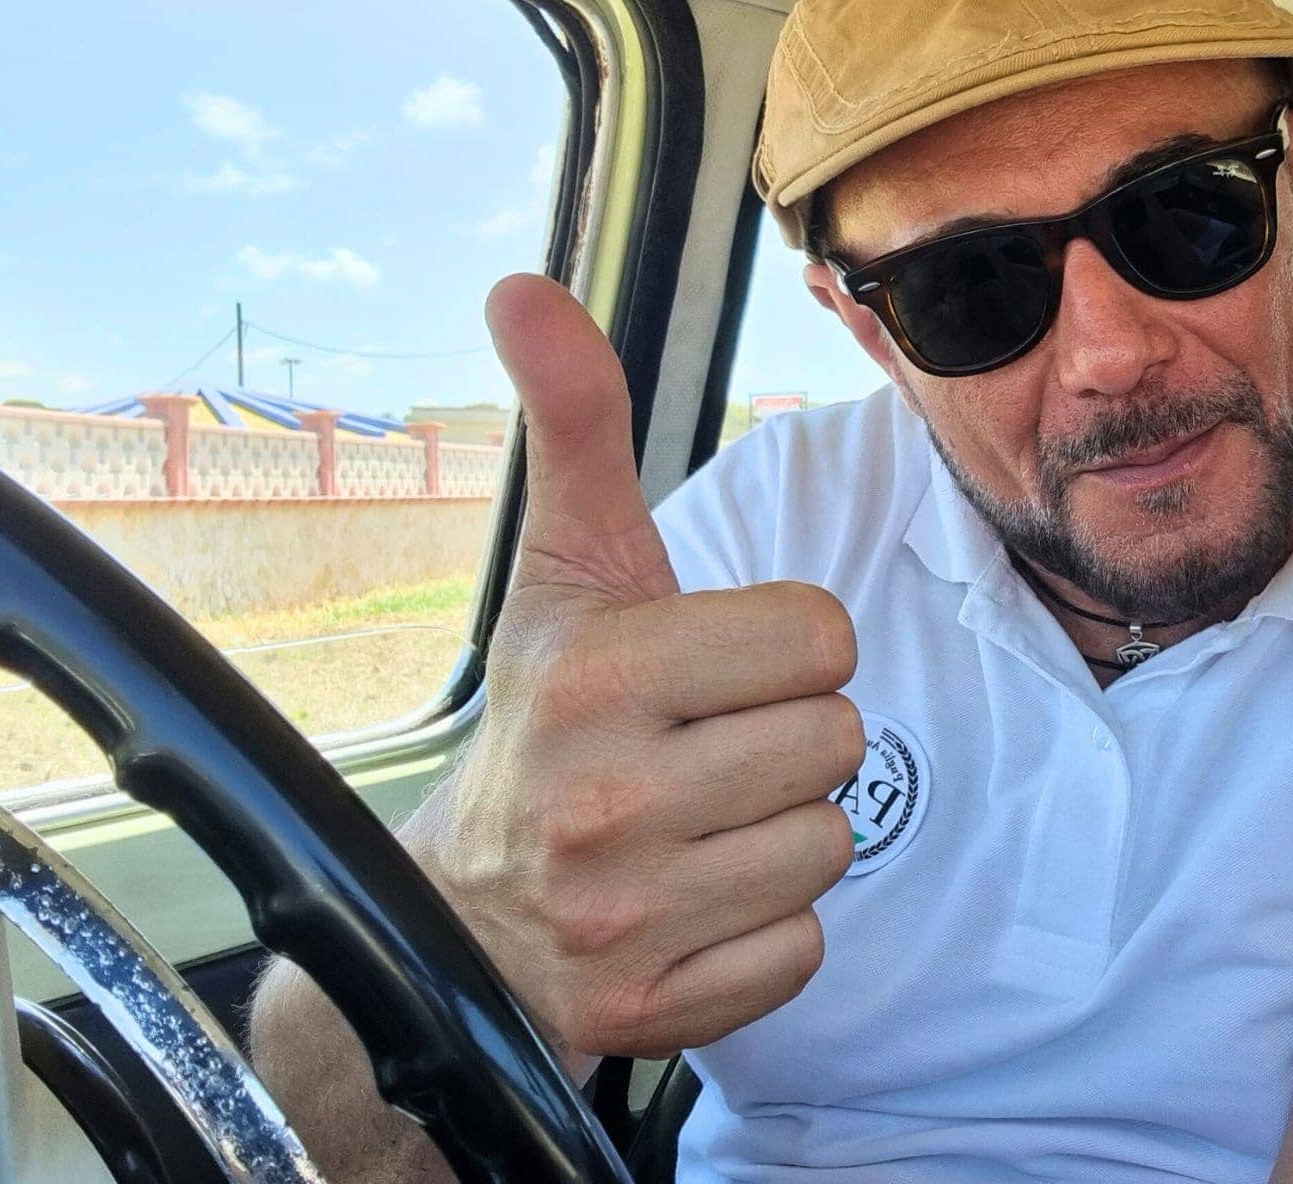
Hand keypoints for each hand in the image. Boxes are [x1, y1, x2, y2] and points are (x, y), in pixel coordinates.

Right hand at [410, 273, 862, 1073]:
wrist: (453, 912)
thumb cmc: (545, 715)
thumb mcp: (564, 569)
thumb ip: (574, 424)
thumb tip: (523, 284)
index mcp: (597, 673)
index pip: (821, 636)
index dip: (781, 647)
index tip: (709, 667)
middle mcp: (605, 800)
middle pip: (839, 741)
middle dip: (784, 739)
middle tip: (702, 749)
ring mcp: (627, 916)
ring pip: (829, 844)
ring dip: (780, 834)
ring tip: (696, 824)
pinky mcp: (652, 1009)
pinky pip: (804, 949)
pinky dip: (764, 932)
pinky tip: (694, 901)